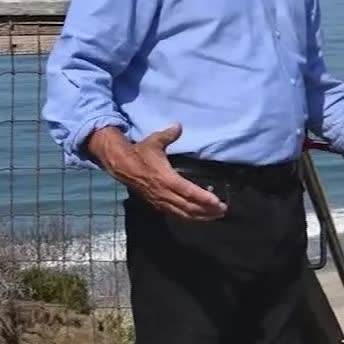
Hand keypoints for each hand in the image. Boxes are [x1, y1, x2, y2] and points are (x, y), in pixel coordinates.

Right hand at [91, 123, 226, 220]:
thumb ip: (168, 135)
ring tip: (216, 216)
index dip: (203, 199)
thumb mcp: (154, 141)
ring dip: (200, 216)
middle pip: (188, 207)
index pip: (188, 192)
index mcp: (165, 178)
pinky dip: (188, 217)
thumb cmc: (140, 152)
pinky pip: (175, 214)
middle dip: (207, 210)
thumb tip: (178, 125)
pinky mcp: (156, 204)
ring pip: (183, 213)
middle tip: (223, 210)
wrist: (120, 165)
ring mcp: (160, 200)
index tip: (217, 202)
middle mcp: (163, 193)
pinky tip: (199, 217)